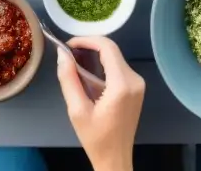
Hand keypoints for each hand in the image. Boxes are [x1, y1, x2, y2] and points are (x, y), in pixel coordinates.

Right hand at [57, 37, 144, 170]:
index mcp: (122, 85)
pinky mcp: (136, 88)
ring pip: (114, 58)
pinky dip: (102, 66)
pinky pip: (118, 68)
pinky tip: (87, 76)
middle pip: (111, 51)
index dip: (86, 40)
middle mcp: (135, 80)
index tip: (68, 45)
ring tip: (74, 65)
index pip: (107, 48)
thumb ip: (69, 79)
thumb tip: (62, 54)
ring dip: (95, 57)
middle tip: (68, 54)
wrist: (115, 159)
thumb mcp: (77, 110)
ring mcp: (138, 84)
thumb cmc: (96, 138)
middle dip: (89, 47)